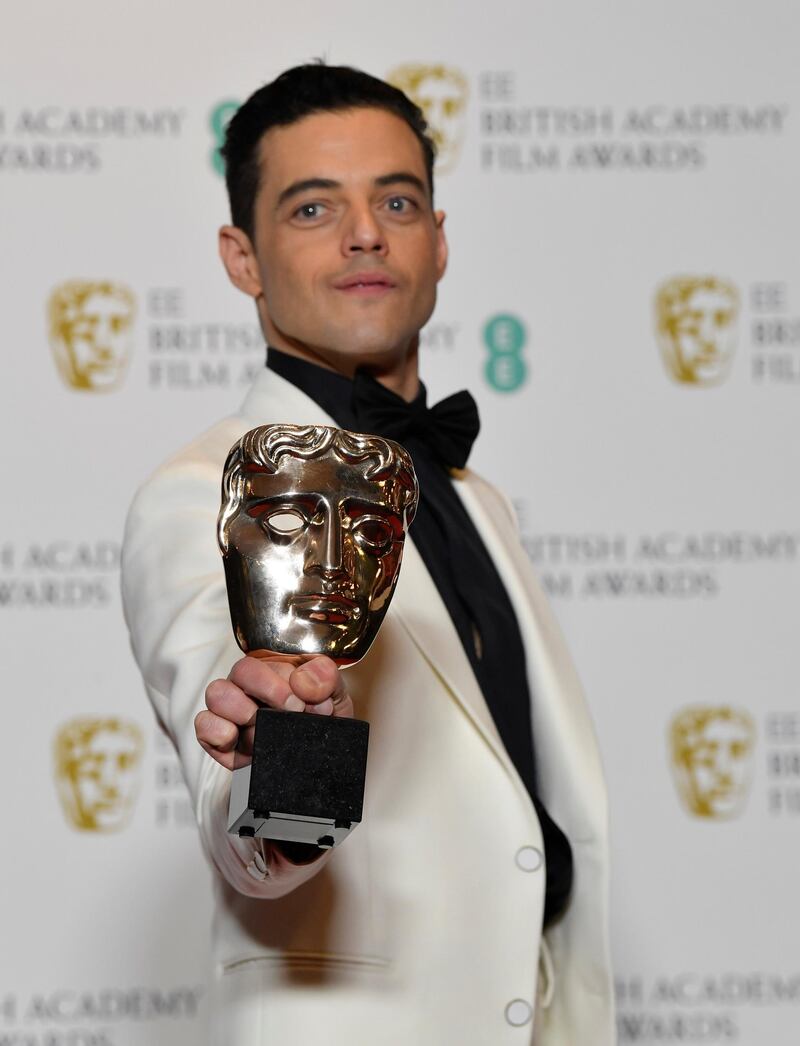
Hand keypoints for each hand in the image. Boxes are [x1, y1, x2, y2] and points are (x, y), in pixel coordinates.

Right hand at [195, 654, 353, 769]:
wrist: (320, 758)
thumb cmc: (322, 720)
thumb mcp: (334, 696)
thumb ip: (326, 679)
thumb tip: (303, 682)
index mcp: (276, 668)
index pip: (271, 659)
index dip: (285, 679)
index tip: (304, 701)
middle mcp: (250, 685)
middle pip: (241, 670)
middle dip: (266, 689)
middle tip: (290, 710)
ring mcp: (232, 711)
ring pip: (216, 694)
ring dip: (239, 708)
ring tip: (261, 724)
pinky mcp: (219, 739)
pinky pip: (203, 725)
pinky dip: (216, 731)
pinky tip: (237, 740)